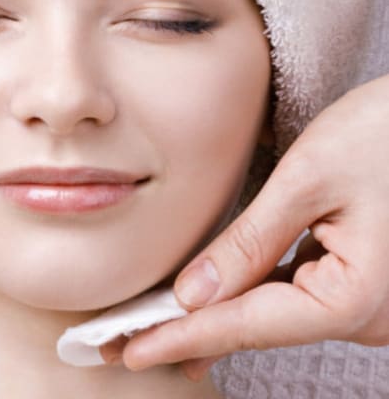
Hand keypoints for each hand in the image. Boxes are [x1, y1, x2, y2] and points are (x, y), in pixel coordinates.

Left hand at [100, 73, 388, 379]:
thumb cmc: (388, 133)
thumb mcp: (310, 179)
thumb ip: (250, 242)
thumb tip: (194, 294)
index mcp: (353, 297)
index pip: (244, 325)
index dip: (181, 339)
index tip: (130, 353)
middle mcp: (364, 314)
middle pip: (254, 325)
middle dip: (188, 333)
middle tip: (124, 344)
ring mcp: (366, 302)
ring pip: (272, 313)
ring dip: (214, 315)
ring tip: (154, 328)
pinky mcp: (361, 282)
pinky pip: (293, 295)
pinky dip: (248, 295)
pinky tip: (214, 301)